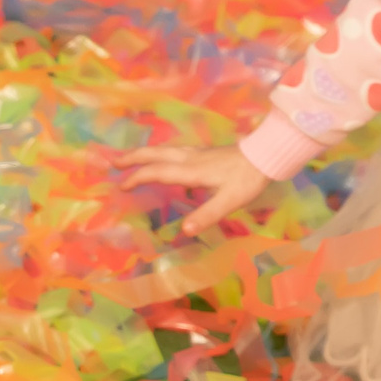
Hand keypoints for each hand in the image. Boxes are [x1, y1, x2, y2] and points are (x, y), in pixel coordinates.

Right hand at [119, 144, 270, 235]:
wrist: (267, 155)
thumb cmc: (248, 178)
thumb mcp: (230, 201)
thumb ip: (207, 215)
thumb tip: (184, 230)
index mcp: (191, 171)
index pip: (157, 172)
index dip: (137, 178)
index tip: (121, 187)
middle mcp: (189, 158)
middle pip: (155, 154)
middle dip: (132, 158)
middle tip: (113, 162)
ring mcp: (196, 153)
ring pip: (163, 149)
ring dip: (144, 153)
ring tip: (129, 158)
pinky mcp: (204, 152)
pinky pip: (173, 150)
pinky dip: (159, 153)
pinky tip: (161, 158)